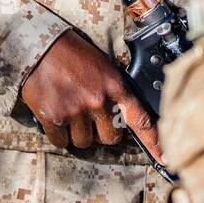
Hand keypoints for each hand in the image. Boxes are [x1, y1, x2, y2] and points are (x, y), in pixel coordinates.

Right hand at [19, 30, 162, 161]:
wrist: (37, 43)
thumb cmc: (69, 52)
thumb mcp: (101, 65)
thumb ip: (112, 90)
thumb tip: (118, 116)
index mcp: (114, 86)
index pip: (140, 119)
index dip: (155, 142)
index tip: (166, 159)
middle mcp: (98, 101)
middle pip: (110, 139)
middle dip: (100, 132)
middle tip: (87, 118)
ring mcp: (75, 110)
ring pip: (84, 142)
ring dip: (76, 134)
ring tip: (67, 113)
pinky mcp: (53, 116)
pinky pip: (60, 142)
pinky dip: (57, 135)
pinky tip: (53, 118)